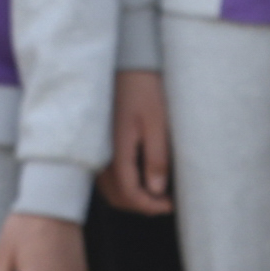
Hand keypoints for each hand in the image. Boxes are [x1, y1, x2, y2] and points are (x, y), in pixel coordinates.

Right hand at [98, 70, 172, 214]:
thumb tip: (157, 191)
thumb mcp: (157, 123)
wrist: (126, 64)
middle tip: (165, 202)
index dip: (151, 206)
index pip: (129, 194)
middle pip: (117, 197)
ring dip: (132, 196)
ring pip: (110, 188)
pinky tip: (141, 176)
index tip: (171, 205)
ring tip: (156, 192)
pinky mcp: (100, 143)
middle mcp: (102, 154)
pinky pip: (108, 175)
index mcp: (116, 151)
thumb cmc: (144, 90)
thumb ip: (156, 158)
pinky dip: (124, 184)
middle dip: (141, 206)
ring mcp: (98, 149)